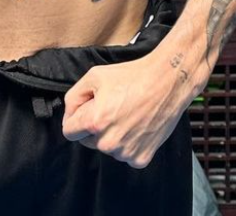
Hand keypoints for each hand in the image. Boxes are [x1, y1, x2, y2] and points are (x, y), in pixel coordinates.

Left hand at [62, 50, 205, 168]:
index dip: (74, 118)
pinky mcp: (141, 158)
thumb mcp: (94, 76)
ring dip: (111, 134)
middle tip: (110, 106)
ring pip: (106, 147)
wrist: (166, 82)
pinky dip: (128, 142)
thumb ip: (73, 97)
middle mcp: (109, 142)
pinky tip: (136, 124)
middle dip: (93, 125)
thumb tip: (69, 115)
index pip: (69, 132)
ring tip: (126, 112)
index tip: (85, 109)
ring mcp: (126, 153)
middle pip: (87, 140)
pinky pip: (124, 154)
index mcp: (95, 122)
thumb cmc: (132, 76)